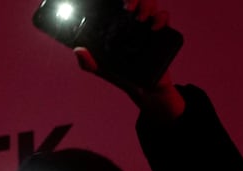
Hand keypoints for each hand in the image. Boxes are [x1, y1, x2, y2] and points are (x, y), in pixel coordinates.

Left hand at [72, 0, 185, 119]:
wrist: (144, 89)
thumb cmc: (121, 76)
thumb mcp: (102, 69)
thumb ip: (89, 62)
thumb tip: (78, 50)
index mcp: (118, 28)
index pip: (119, 8)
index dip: (121, 2)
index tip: (117, 5)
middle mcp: (133, 24)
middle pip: (135, 2)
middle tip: (128, 8)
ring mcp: (147, 27)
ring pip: (150, 4)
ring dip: (147, 5)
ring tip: (141, 17)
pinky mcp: (161, 33)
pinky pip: (163, 18)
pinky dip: (161, 18)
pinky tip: (154, 27)